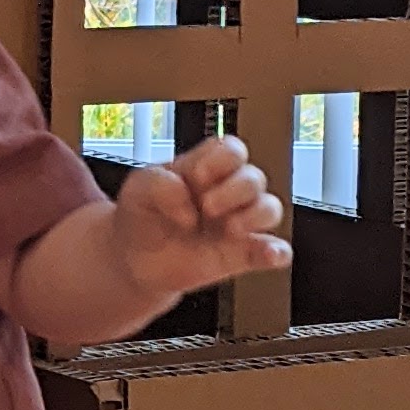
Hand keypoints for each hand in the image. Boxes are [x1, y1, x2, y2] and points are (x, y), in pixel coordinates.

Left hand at [111, 132, 290, 306]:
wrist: (133, 259)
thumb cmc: (142, 215)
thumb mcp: (137, 188)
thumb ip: (159, 182)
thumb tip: (188, 205)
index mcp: (206, 169)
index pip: (232, 150)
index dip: (220, 160)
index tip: (196, 177)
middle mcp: (227, 193)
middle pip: (254, 177)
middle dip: (234, 189)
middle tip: (207, 207)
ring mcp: (238, 223)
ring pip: (270, 208)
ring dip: (255, 215)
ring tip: (229, 229)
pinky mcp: (242, 255)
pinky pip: (276, 251)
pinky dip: (277, 251)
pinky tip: (267, 254)